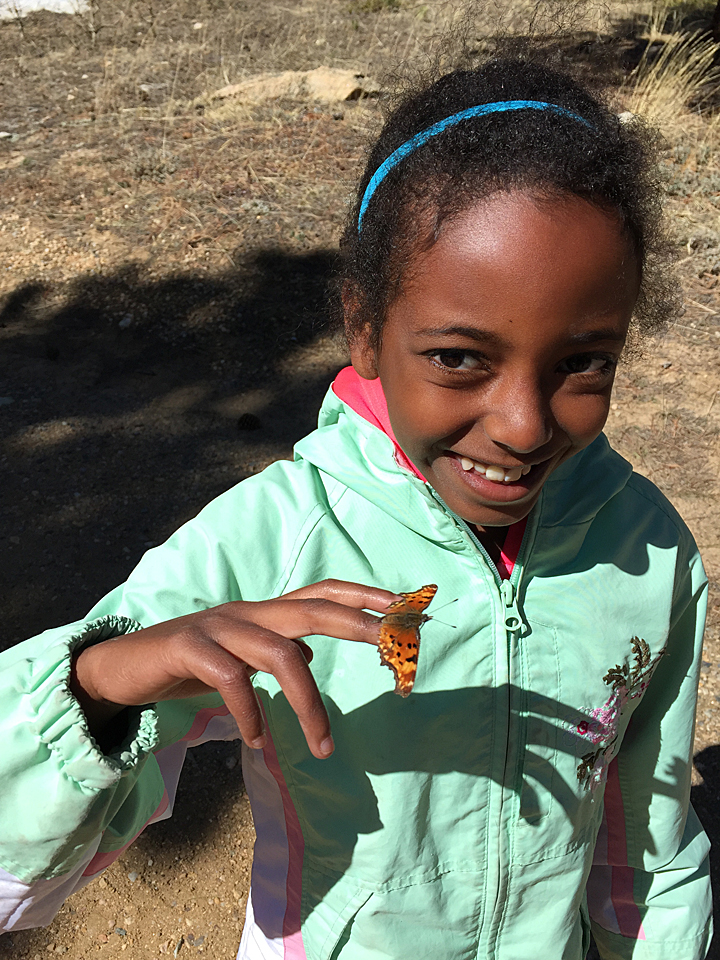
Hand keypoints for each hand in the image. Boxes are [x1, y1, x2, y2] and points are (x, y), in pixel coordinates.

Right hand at [71, 580, 400, 758]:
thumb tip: (310, 655)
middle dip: (359, 625)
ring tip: (323, 746)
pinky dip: (251, 711)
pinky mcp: (188, 647)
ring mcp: (218, 626)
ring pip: (279, 652)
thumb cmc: (189, 662)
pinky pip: (230, 678)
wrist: (122, 666)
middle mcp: (247, 612)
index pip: (323, 592)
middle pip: (313, 608)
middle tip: (395, 649)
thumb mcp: (240, 657)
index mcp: (264, 613)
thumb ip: (275, 650)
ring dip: (308, 702)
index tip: (406, 608)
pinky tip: (259, 739)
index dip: (364, 596)